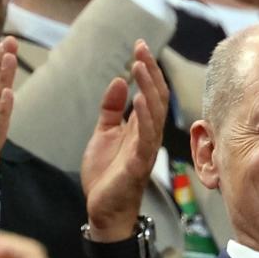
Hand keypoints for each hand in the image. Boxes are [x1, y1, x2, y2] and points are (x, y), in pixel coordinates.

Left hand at [82, 40, 168, 240]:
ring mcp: (145, 150)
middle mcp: (147, 136)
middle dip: (149, 71)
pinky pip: (146, 138)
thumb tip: (119, 81)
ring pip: (153, 113)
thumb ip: (111, 109)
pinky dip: (144, 116)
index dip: (146, 69)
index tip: (139, 46)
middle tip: (141, 48)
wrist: (103, 210)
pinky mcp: (138, 164)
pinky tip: (139, 98)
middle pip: (156, 97)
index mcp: (140, 128)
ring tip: (139, 65)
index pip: (149, 92)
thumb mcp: (104, 134)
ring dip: (148, 88)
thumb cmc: (106, 175)